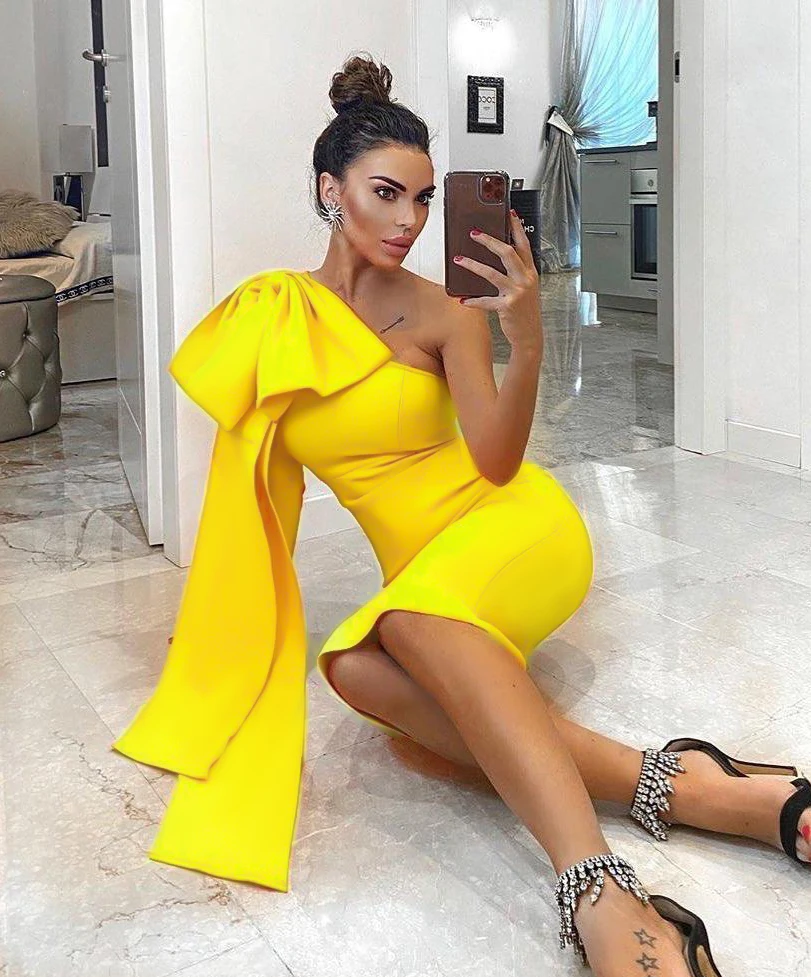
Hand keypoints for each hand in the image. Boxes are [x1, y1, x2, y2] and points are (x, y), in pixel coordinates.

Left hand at [453, 210, 541, 349]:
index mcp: (530, 272)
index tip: (509, 214)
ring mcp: (517, 293)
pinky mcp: (507, 307)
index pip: (524, 245)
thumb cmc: (525, 311)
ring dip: (473, 265)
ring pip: (492, 274)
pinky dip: (473, 300)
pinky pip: (486, 301)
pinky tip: (463, 300)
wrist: (530, 335)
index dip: (517, 229)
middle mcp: (525, 280)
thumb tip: (498, 257)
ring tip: (459, 259)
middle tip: (474, 234)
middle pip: (508, 253)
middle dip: (490, 241)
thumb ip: (516, 273)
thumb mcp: (526, 288)